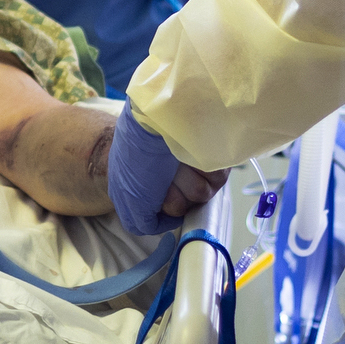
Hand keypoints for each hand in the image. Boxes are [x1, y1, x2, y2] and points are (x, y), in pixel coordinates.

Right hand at [108, 108, 205, 235]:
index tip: (156, 193)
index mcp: (154, 187)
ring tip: (176, 159)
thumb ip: (141, 221)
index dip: (166, 210)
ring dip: (189, 180)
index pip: (168, 215)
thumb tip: (169, 225)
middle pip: (185, 207)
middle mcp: (175, 178)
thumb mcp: (127, 195)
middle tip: (164, 172)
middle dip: (176, 194)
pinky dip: (205, 170)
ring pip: (202, 194)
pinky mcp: (215, 158)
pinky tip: (192, 154)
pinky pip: (218, 179)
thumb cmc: (138, 154)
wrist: (155, 118)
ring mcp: (195, 167)